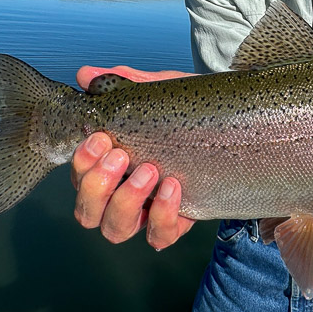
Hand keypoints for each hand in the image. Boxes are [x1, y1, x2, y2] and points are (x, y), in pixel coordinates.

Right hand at [71, 65, 195, 248]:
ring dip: (125, 200)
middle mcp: (121, 195)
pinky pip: (158, 235)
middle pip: (87, 213)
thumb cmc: (188, 112)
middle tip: (122, 155)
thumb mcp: (160, 93)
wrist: (233, 126)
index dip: (82, 163)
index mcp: (109, 167)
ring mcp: (146, 212)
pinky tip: (173, 186)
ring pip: (115, 230)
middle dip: (97, 184)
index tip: (102, 137)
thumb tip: (87, 75)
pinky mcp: (175, 223)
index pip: (79, 178)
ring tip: (150, 169)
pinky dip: (161, 214)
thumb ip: (125, 84)